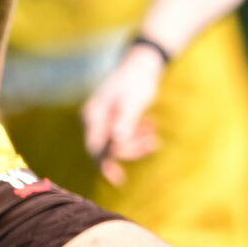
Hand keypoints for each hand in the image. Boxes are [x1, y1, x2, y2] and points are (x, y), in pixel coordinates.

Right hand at [80, 45, 164, 185]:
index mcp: (93, 116)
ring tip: (154, 133)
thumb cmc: (137, 81)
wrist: (141, 64)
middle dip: (131, 149)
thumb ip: (124, 122)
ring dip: (136, 142)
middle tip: (154, 142)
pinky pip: (121, 137)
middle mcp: (93, 119)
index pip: (95, 148)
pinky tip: (150, 126)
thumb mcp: (133, 102)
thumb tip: (116, 144)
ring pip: (116, 144)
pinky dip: (136, 135)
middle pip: (108, 148)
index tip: (117, 182)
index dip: (105, 166)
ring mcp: (101, 120)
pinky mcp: (111, 120)